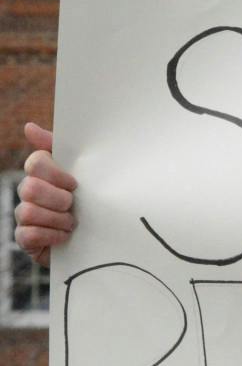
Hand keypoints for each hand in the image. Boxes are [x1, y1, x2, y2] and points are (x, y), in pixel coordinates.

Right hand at [14, 122, 76, 268]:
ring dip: (57, 219)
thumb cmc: (88, 198)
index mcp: (42, 173)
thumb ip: (60, 147)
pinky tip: (64, 236)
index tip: (75, 184)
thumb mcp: (83, 171)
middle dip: (58, 199)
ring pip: (28, 213)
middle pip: (29, 188)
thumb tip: (29, 127)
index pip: (36, 162)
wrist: (94, 235)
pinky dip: (51, 236)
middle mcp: (28, 192)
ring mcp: (24, 215)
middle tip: (73, 204)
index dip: (56, 174)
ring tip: (72, 222)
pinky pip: (29, 235)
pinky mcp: (25, 238)